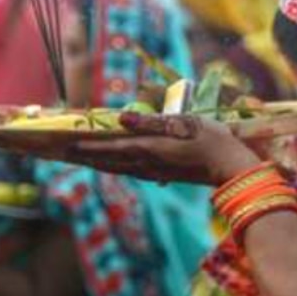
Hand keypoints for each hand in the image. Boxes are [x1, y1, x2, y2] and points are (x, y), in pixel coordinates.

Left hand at [66, 113, 261, 184]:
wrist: (232, 166)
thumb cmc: (212, 139)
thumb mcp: (185, 123)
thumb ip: (152, 122)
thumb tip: (121, 120)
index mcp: (151, 149)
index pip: (111, 146)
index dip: (89, 145)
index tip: (67, 144)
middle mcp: (148, 163)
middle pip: (110, 161)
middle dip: (87, 156)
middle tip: (64, 153)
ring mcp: (156, 172)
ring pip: (119, 168)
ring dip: (100, 163)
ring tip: (82, 159)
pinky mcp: (164, 175)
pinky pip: (132, 171)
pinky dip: (116, 167)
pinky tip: (115, 165)